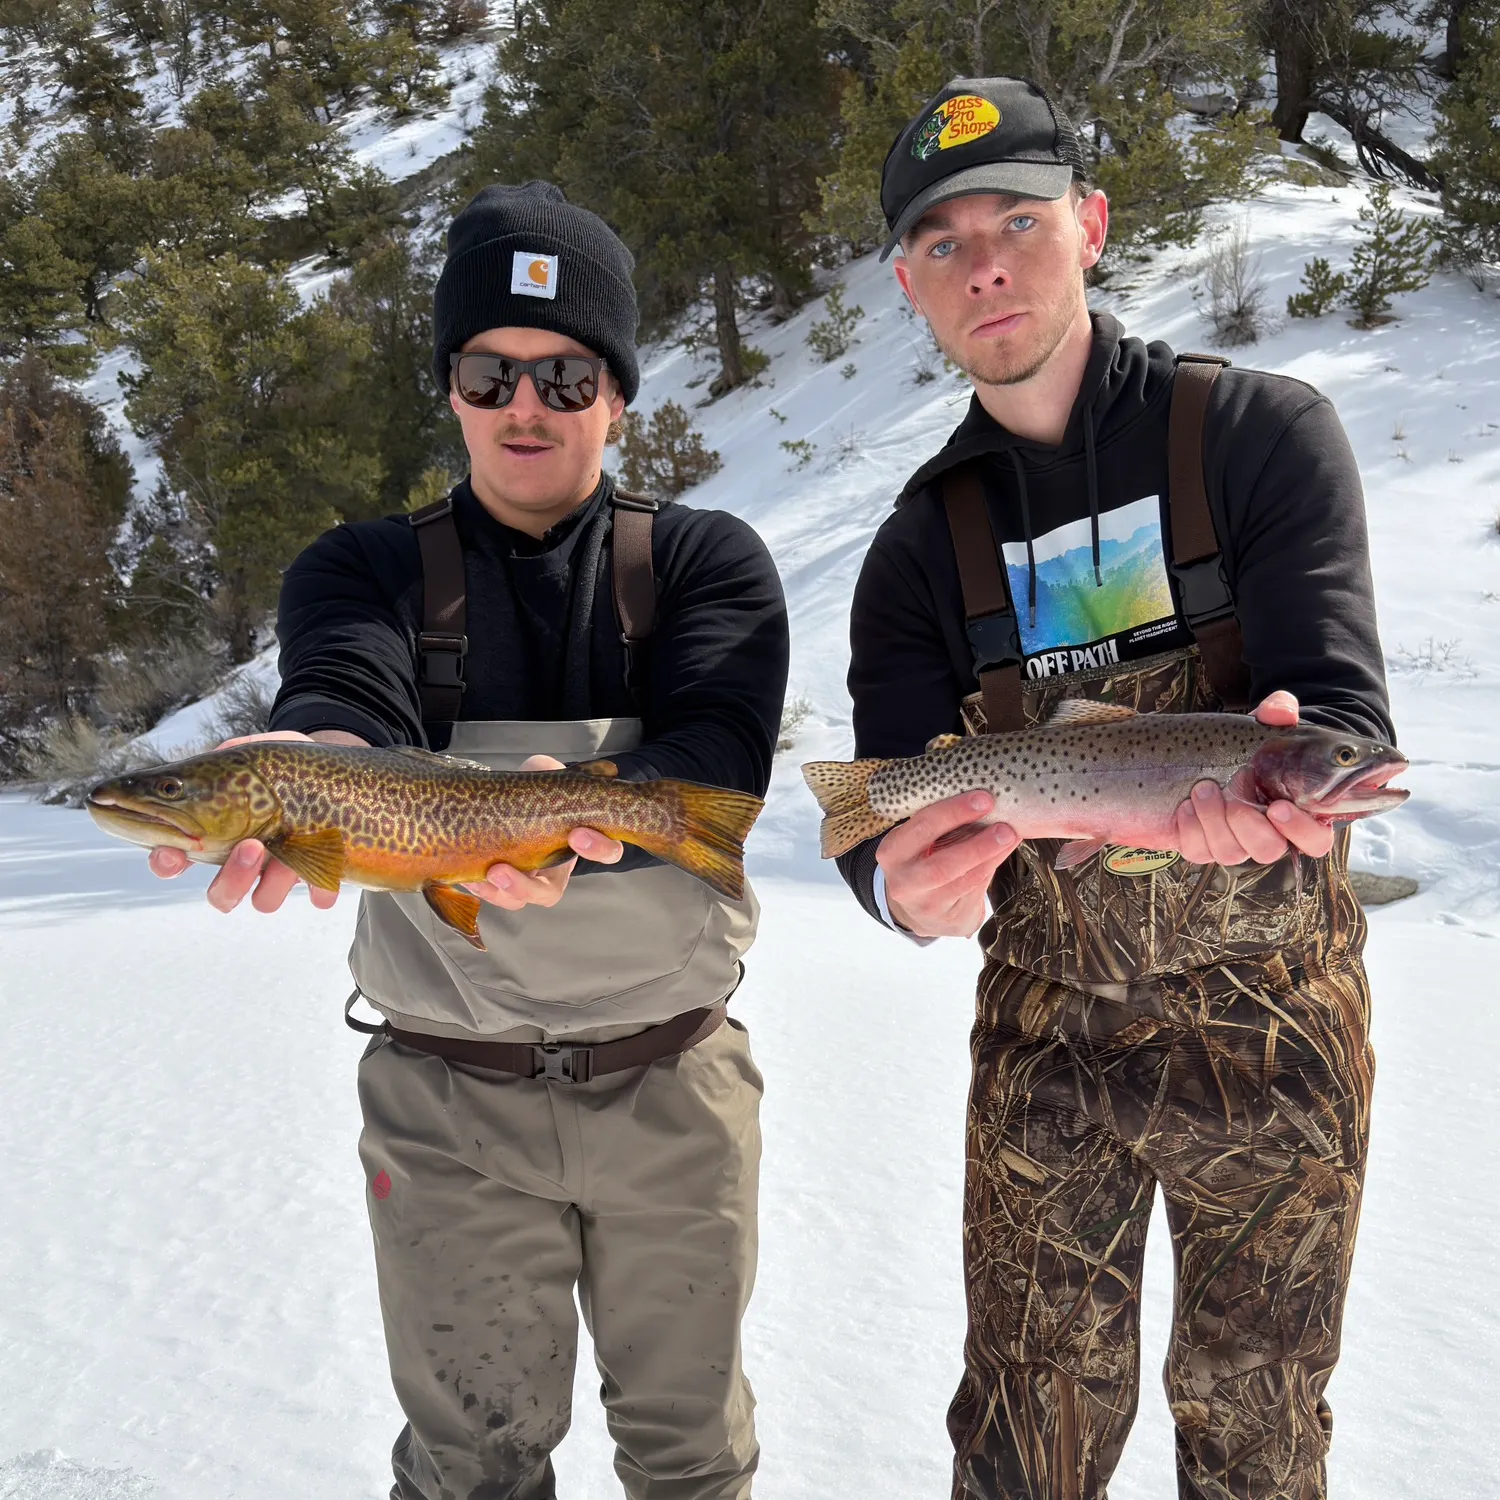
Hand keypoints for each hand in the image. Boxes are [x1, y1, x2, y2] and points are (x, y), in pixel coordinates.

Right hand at [148, 729, 356, 911]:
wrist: (339, 775)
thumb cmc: (286, 768)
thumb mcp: (259, 754)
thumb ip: (234, 752)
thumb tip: (221, 753)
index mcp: (218, 833)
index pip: (178, 856)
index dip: (166, 862)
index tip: (172, 855)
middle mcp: (245, 860)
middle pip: (222, 894)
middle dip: (232, 878)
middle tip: (251, 846)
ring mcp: (282, 872)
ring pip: (264, 900)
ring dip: (273, 882)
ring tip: (290, 851)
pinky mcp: (319, 876)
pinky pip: (320, 895)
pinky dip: (323, 885)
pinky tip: (333, 866)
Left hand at [465, 754, 624, 910]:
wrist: (516, 800)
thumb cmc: (543, 790)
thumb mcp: (553, 775)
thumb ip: (553, 772)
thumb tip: (547, 769)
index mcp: (584, 843)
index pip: (606, 853)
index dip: (598, 848)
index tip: (578, 833)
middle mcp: (554, 871)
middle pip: (548, 894)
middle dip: (525, 887)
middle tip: (503, 869)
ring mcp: (525, 880)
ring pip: (516, 900)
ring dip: (495, 891)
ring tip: (481, 873)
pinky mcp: (500, 881)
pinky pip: (491, 894)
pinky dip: (479, 887)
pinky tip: (468, 874)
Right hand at [877, 791, 1019, 938]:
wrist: (917, 908)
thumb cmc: (922, 861)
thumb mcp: (918, 841)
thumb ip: (941, 825)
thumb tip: (982, 801)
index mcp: (892, 852)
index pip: (922, 827)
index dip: (954, 812)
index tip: (983, 799)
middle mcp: (903, 881)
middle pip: (941, 864)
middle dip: (977, 844)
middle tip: (1004, 827)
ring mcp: (924, 904)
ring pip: (962, 880)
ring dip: (991, 857)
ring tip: (1010, 837)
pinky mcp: (946, 919)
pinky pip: (973, 891)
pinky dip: (990, 868)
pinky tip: (1002, 852)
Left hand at [1173, 690, 1334, 865]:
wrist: (1199, 758)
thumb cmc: (1244, 749)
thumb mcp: (1261, 728)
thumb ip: (1277, 715)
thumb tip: (1282, 710)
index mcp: (1294, 812)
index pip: (1315, 840)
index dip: (1301, 830)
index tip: (1278, 807)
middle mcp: (1265, 834)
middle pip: (1269, 850)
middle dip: (1249, 825)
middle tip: (1234, 798)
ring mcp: (1233, 842)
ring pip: (1231, 852)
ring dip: (1214, 821)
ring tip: (1203, 789)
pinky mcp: (1201, 846)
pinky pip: (1198, 851)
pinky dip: (1190, 829)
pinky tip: (1185, 806)